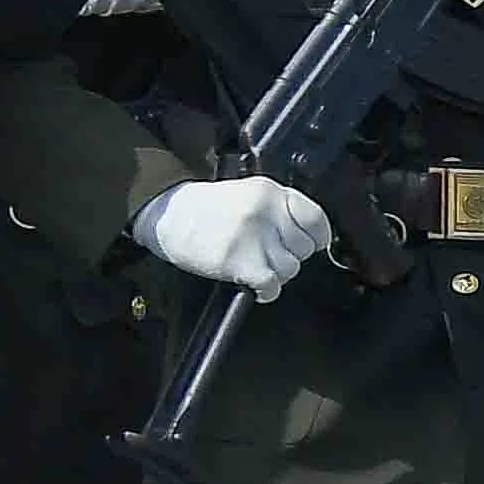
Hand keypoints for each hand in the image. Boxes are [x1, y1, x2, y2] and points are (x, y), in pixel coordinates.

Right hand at [133, 175, 334, 299]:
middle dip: (289, 256)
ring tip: (255, 267)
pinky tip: (256, 286)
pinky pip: (272, 285)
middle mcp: (265, 212)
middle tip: (267, 255)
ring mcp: (253, 236)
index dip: (315, 237)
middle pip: (304, 248)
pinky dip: (267, 291)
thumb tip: (309, 237)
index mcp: (270, 192)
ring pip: (290, 269)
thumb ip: (279, 209)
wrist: (167, 216)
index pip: (315, 219)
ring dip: (276, 274)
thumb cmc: (205, 208)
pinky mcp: (239, 261)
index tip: (308, 245)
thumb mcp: (247, 193)